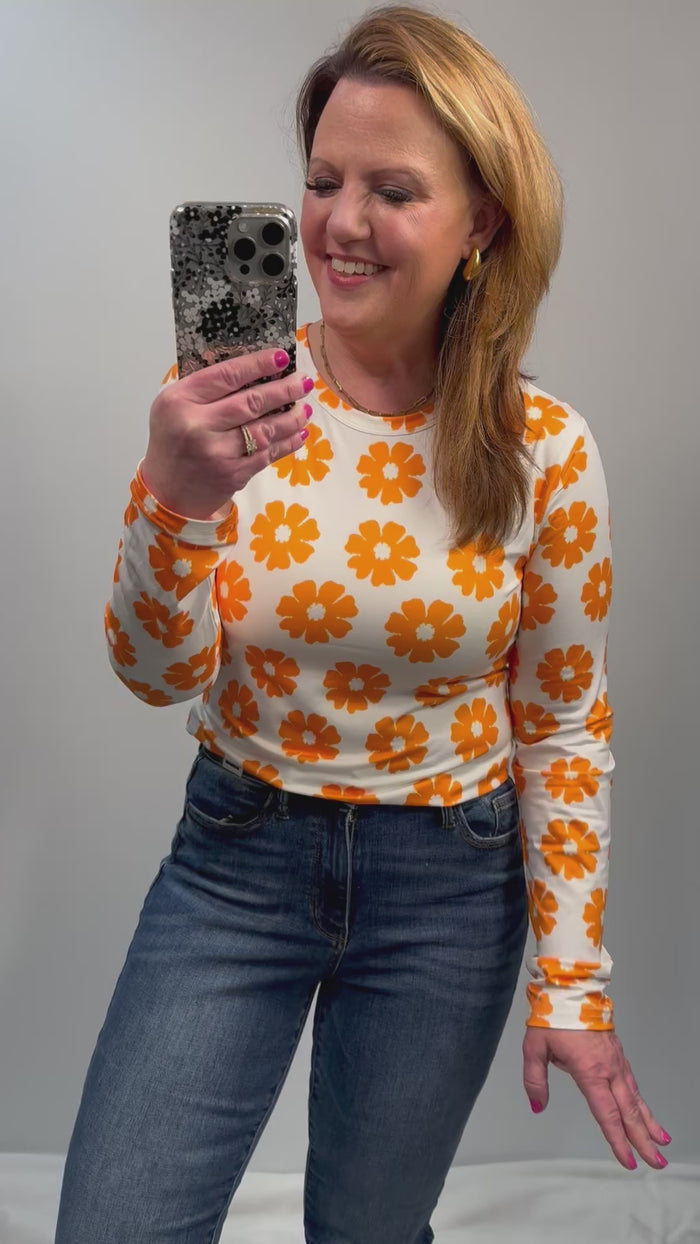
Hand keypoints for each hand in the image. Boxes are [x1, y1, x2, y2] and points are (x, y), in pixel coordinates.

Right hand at [141, 348, 312, 518]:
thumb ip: (205, 388)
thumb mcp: (174, 406)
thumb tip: (253, 368)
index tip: (282, 357)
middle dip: (284, 389)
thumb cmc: (172, 441)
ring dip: (291, 417)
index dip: (258, 365)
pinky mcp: (234, 474)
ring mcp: (217, 453)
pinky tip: (299, 432)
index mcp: (180, 401)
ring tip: (305, 406)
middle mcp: (198, 426)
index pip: (226, 376)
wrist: (168, 492)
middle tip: (303, 380)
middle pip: (251, 402)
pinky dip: (288, 442)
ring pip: (265, 429)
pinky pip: (268, 453)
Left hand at [522, 1027, 670, 1169]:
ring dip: (648, 1122)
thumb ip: (534, 1080)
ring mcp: (616, 1061)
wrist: (570, 989)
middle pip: (629, 1111)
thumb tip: (537, 1106)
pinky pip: (632, 1084)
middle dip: (643, 1139)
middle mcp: (609, 1069)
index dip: (617, 1140)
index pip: (606, 1113)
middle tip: (657, 1162)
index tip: (628, 1160)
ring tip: (661, 1141)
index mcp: (589, 1070)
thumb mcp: (534, 1048)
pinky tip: (644, 1112)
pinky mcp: (618, 1054)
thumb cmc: (552, 1017)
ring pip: (635, 1098)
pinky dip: (641, 1102)